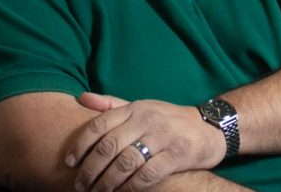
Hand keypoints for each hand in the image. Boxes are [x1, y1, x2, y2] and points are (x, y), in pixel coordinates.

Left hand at [65, 94, 226, 190]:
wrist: (210, 128)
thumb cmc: (169, 120)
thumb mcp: (142, 107)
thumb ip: (112, 105)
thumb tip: (80, 98)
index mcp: (136, 108)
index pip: (100, 124)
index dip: (80, 145)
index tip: (69, 163)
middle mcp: (147, 119)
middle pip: (109, 147)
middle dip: (90, 170)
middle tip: (80, 185)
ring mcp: (163, 137)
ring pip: (125, 163)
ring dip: (106, 183)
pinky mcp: (177, 154)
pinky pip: (146, 175)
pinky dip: (129, 188)